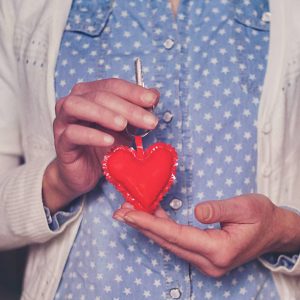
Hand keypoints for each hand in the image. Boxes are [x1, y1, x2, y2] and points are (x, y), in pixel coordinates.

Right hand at [43, 78, 158, 212]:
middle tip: (148, 120)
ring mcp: (63, 121)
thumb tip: (154, 95)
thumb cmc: (103, 146)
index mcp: (90, 94)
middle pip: (98, 95)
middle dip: (126, 107)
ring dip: (103, 114)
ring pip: (77, 106)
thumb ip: (136, 111)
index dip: (133, 91)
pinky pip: (72, 133)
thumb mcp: (125, 128)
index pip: (111, 85)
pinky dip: (92, 135)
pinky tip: (109, 141)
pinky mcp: (60, 142)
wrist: (84, 173)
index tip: (152, 100)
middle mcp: (74, 102)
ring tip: (123, 125)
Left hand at [114, 194, 299, 276]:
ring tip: (129, 213)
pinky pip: (177, 242)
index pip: (176, 235)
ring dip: (149, 228)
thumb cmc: (262, 217)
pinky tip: (151, 217)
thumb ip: (220, 209)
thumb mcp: (246, 208)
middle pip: (168, 242)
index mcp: (219, 250)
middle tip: (120, 213)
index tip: (129, 214)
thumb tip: (196, 211)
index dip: (150, 223)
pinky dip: (162, 229)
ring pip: (170, 243)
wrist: (275, 232)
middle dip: (142, 226)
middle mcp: (209, 261)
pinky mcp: (204, 256)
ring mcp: (205, 262)